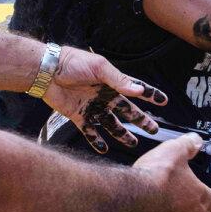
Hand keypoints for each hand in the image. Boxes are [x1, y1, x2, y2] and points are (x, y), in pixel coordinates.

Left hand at [43, 47, 164, 153]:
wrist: (46, 71)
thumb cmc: (72, 62)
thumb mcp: (99, 67)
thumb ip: (119, 80)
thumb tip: (139, 90)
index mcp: (111, 81)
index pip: (135, 89)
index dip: (149, 94)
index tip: (163, 101)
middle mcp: (103, 95)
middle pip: (127, 111)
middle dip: (141, 120)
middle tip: (153, 129)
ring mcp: (91, 106)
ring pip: (111, 124)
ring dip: (121, 134)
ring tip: (132, 143)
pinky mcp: (77, 115)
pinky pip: (89, 131)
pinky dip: (96, 140)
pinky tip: (103, 148)